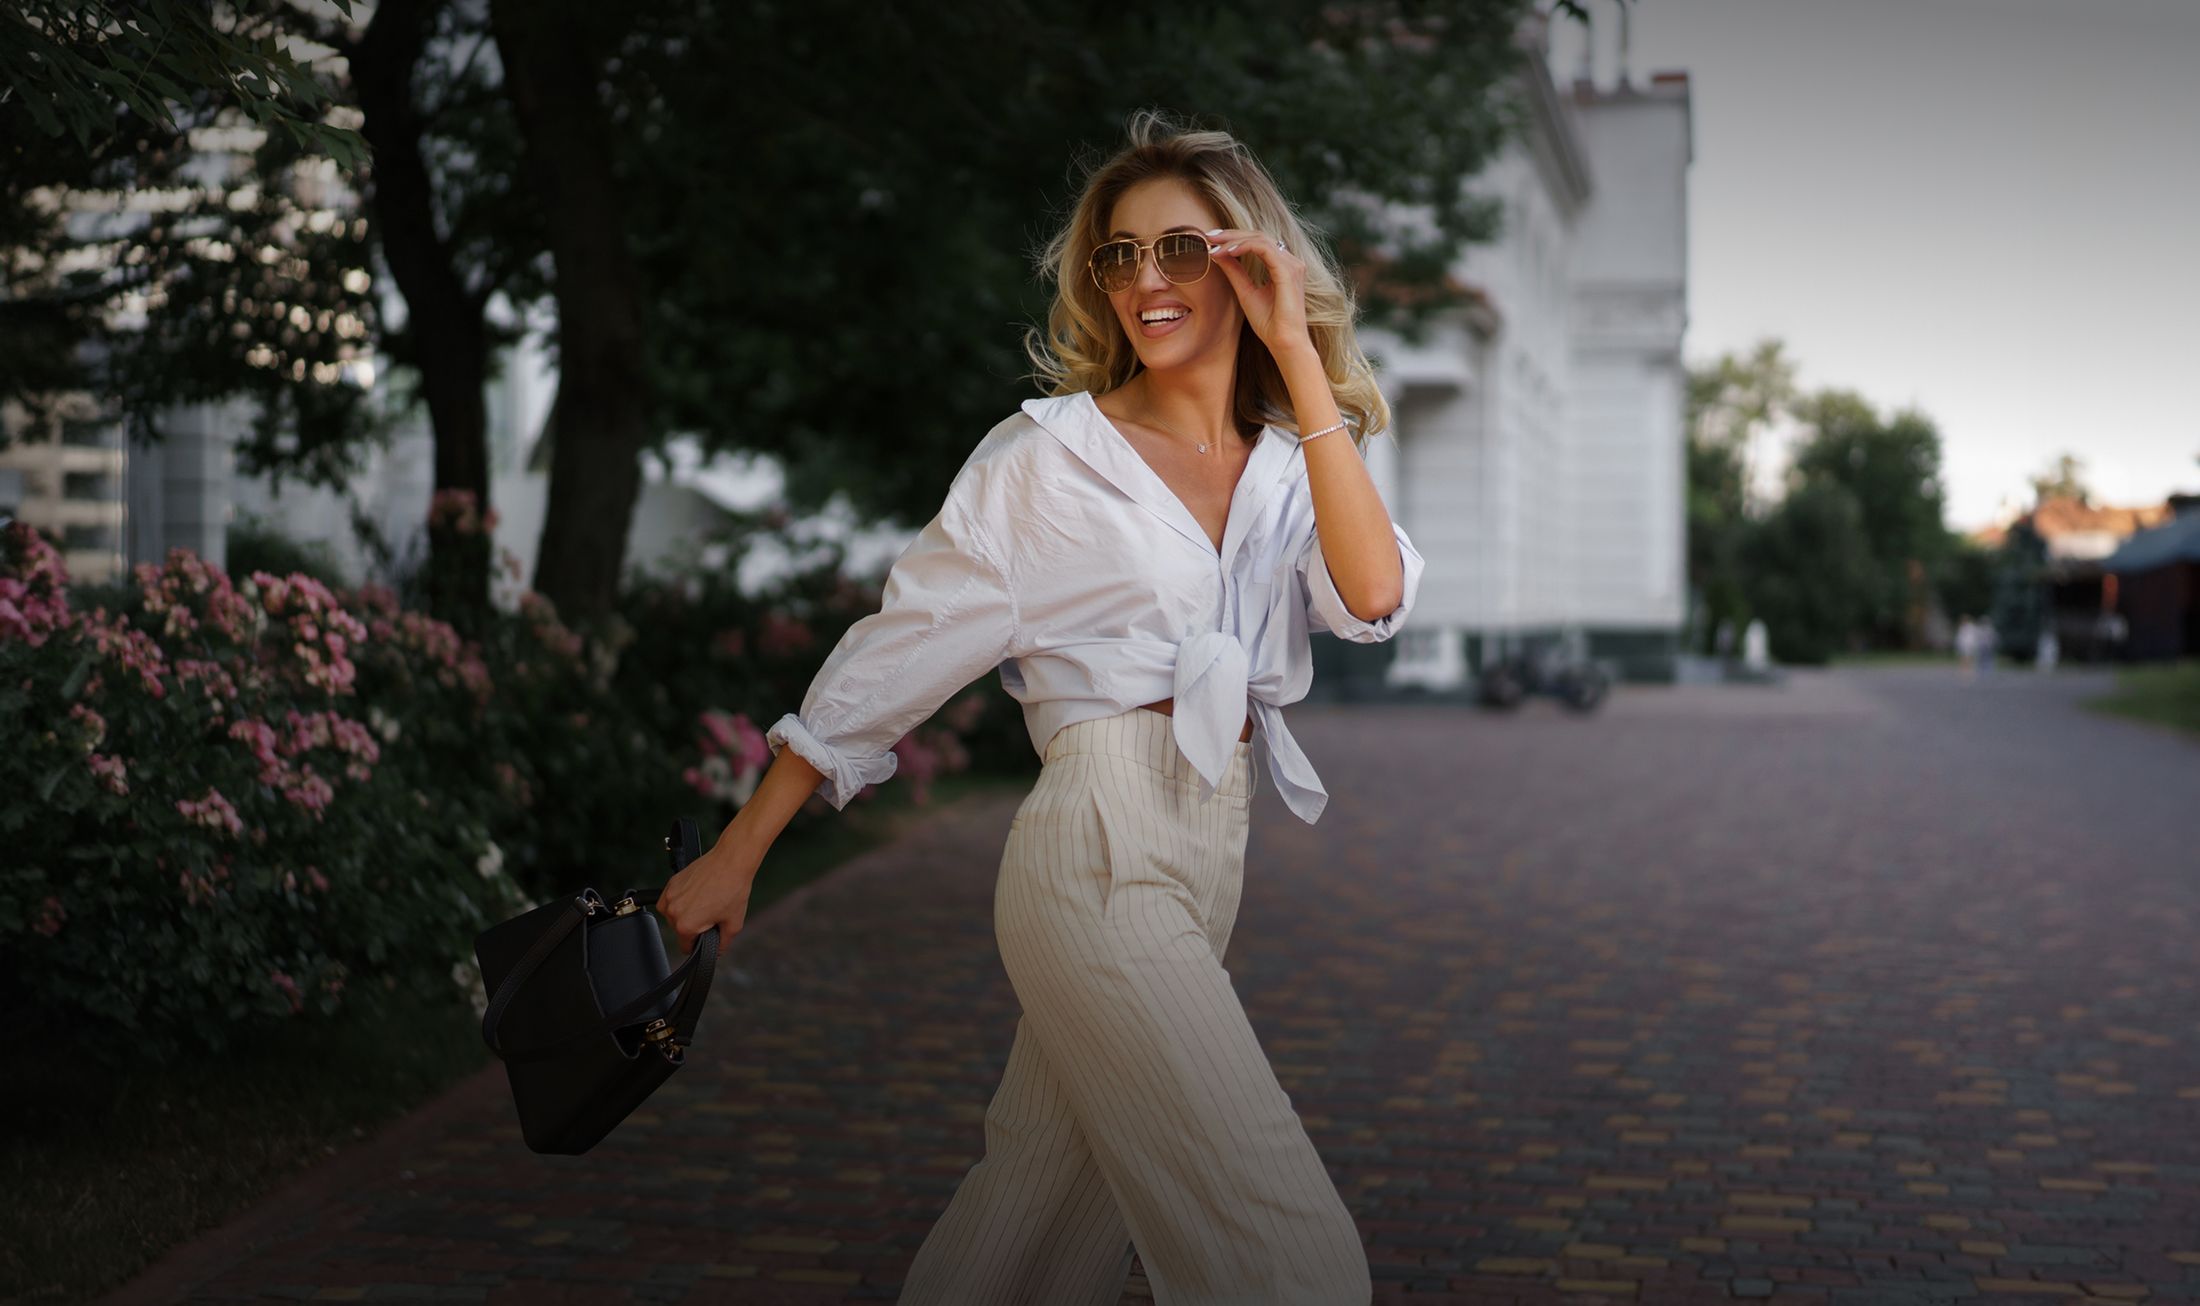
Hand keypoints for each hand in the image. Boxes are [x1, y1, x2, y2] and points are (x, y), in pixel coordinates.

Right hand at [658, 839, 758, 956]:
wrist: (731, 861)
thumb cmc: (733, 889)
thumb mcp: (733, 924)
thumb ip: (722, 944)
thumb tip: (716, 951)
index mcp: (686, 925)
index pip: (686, 948)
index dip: (699, 944)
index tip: (707, 935)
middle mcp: (673, 912)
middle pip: (680, 931)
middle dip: (694, 927)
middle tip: (712, 914)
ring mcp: (670, 896)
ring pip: (673, 916)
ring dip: (686, 914)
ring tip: (706, 902)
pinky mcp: (671, 883)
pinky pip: (670, 901)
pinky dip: (680, 901)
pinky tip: (697, 895)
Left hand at [1205, 227, 1311, 360]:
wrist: (1284, 343)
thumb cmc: (1269, 323)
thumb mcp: (1245, 292)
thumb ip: (1234, 272)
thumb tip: (1218, 254)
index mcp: (1282, 266)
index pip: (1257, 242)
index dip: (1234, 238)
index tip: (1211, 241)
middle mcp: (1290, 262)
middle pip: (1258, 235)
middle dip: (1231, 234)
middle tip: (1208, 236)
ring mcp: (1292, 265)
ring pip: (1260, 239)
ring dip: (1234, 240)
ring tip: (1215, 245)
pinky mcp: (1288, 271)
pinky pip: (1264, 249)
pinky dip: (1244, 247)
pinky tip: (1228, 251)